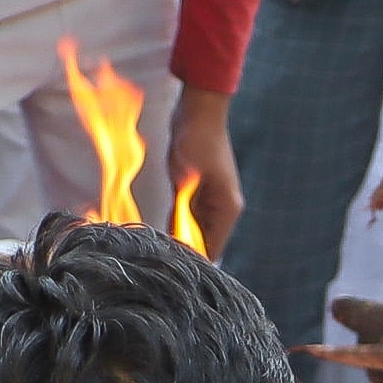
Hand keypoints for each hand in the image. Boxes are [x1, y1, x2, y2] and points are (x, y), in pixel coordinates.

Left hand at [169, 82, 243, 255]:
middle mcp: (221, 207)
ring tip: (155, 255)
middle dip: (183, 253)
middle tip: (157, 265)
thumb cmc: (199, 140)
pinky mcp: (194, 191)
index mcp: (227, 208)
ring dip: (176, 240)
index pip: (212, 248)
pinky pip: (184, 217)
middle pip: (203, 243)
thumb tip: (178, 241)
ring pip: (192, 232)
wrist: (198, 111)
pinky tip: (156, 234)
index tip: (170, 271)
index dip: (193, 262)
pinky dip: (172, 226)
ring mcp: (209, 199)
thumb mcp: (189, 177)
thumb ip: (184, 211)